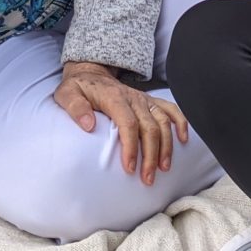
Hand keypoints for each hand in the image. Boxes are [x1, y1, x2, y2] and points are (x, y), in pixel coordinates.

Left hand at [52, 61, 187, 185]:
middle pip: (150, 127)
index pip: (128, 123)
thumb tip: (88, 125)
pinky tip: (184, 140)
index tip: (130, 168)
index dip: (131, 147)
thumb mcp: (67, 94)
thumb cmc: (79, 88)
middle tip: (147, 178)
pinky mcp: (151, 101)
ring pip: (164, 121)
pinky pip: (172, 109)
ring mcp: (145, 99)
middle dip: (151, 154)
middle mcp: (134, 98)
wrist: (91, 72)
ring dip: (167, 145)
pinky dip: (181, 123)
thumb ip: (75, 108)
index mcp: (114, 98)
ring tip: (164, 168)